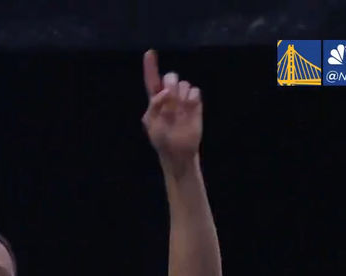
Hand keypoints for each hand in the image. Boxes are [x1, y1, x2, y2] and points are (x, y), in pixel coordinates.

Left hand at [141, 50, 202, 166]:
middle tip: (171, 100)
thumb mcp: (153, 125)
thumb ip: (155, 106)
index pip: (152, 80)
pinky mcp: (195, 103)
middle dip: (171, 85)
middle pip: (171, 76)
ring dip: (181, 96)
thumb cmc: (162, 140)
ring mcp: (183, 99)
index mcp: (155, 101)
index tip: (149, 53)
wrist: (179, 152)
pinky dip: (192, 99)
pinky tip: (189, 110)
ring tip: (180, 112)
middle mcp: (170, 96)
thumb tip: (165, 92)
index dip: (150, 66)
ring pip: (184, 84)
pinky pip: (195, 91)